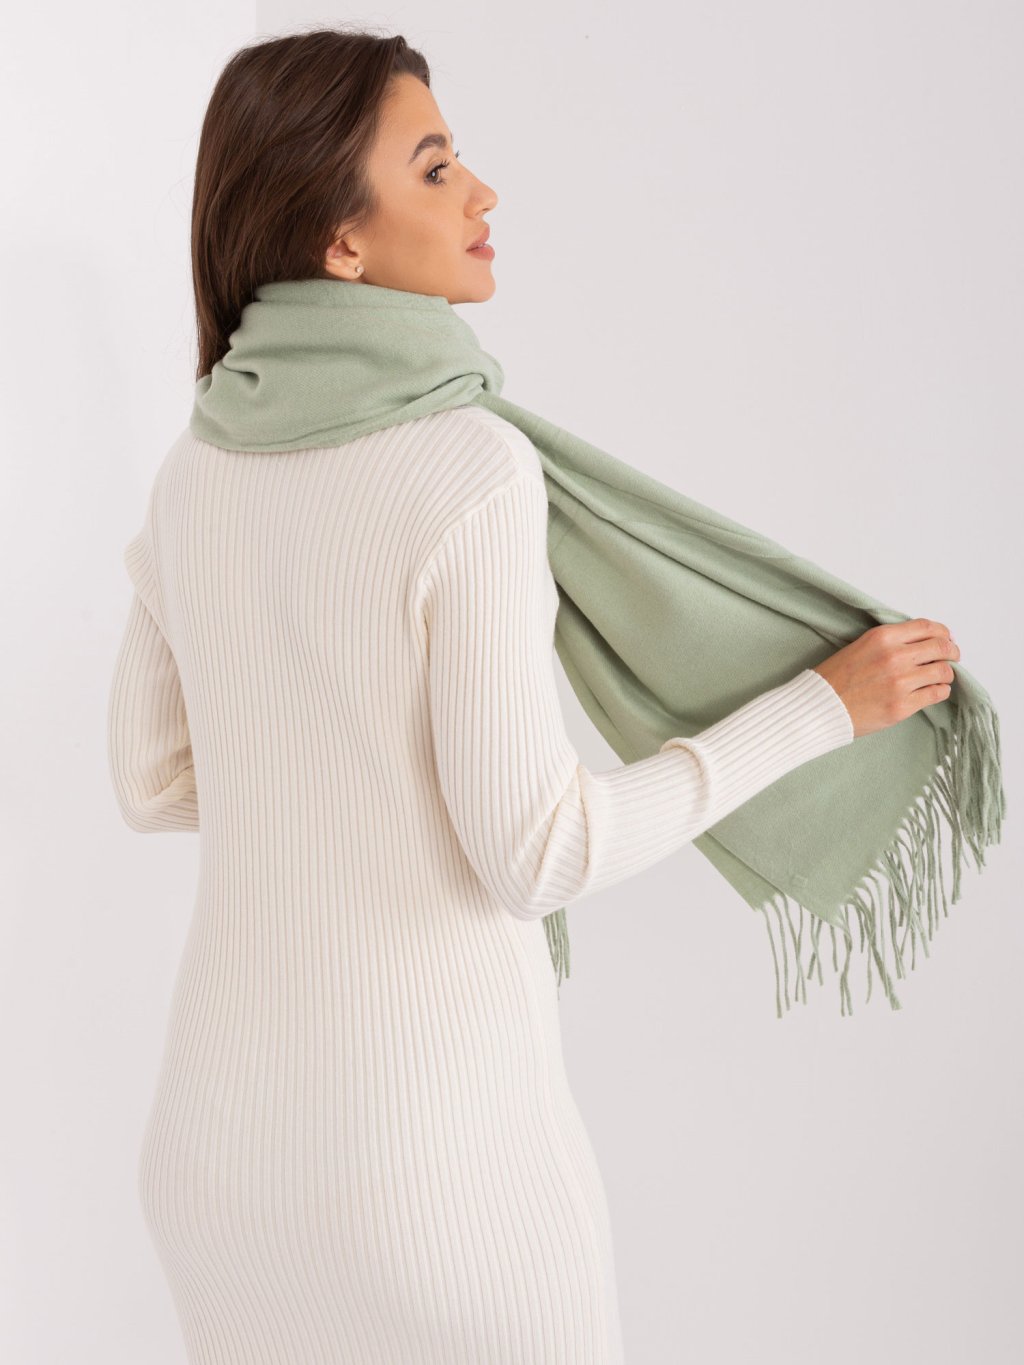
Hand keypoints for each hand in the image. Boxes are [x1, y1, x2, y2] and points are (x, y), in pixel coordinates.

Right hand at [812, 618, 960, 738]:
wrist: (821, 706)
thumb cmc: (837, 677)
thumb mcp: (862, 645)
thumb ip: (893, 641)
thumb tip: (926, 643)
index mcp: (883, 637)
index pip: (928, 627)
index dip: (943, 633)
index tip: (946, 639)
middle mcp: (895, 656)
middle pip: (941, 648)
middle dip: (952, 652)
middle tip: (952, 657)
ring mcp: (900, 682)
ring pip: (943, 672)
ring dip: (946, 674)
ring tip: (939, 677)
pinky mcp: (903, 705)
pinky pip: (937, 693)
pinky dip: (940, 691)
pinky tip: (933, 690)